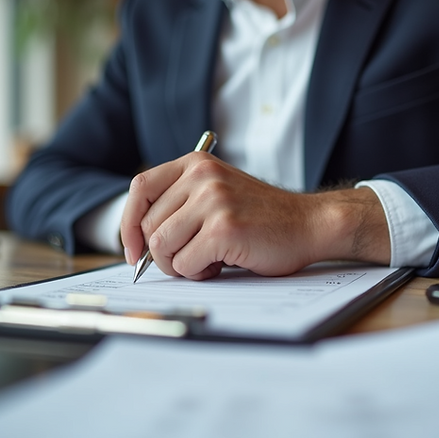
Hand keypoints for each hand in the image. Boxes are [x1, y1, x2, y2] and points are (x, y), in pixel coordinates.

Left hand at [121, 152, 389, 279]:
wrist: (310, 224)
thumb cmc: (263, 217)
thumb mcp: (218, 194)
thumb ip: (181, 205)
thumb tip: (138, 243)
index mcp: (196, 164)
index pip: (140, 188)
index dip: (128, 223)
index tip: (133, 250)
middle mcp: (202, 176)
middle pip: (149, 224)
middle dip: (162, 254)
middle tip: (190, 260)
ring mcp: (213, 201)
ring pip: (162, 247)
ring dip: (181, 265)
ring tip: (209, 260)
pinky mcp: (224, 228)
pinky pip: (186, 263)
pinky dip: (199, 273)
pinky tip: (221, 264)